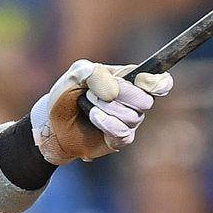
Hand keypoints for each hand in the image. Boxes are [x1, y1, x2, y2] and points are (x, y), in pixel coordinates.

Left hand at [31, 60, 173, 164]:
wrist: (52, 123)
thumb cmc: (66, 95)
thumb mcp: (76, 75)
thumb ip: (95, 73)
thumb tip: (113, 92)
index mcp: (129, 80)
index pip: (159, 82)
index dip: (157, 82)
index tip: (143, 81)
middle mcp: (134, 102)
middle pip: (146, 100)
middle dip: (120, 95)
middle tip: (94, 94)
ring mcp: (128, 121)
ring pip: (133, 117)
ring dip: (106, 110)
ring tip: (88, 107)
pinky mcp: (120, 139)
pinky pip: (123, 133)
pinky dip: (107, 124)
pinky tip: (94, 118)